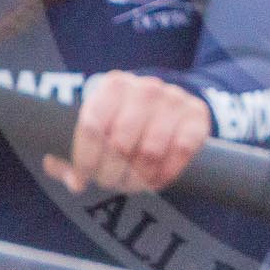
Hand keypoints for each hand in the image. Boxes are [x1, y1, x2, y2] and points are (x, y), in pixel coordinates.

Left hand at [42, 71, 211, 193]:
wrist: (168, 107)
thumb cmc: (122, 122)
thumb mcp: (97, 128)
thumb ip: (73, 154)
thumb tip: (75, 181)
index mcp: (113, 85)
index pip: (91, 125)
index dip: (84, 159)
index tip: (84, 177)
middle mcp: (145, 88)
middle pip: (120, 144)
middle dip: (111, 173)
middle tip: (111, 183)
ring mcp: (174, 100)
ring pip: (150, 152)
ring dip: (138, 178)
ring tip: (132, 184)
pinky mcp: (196, 116)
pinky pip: (180, 153)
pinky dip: (165, 174)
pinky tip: (154, 180)